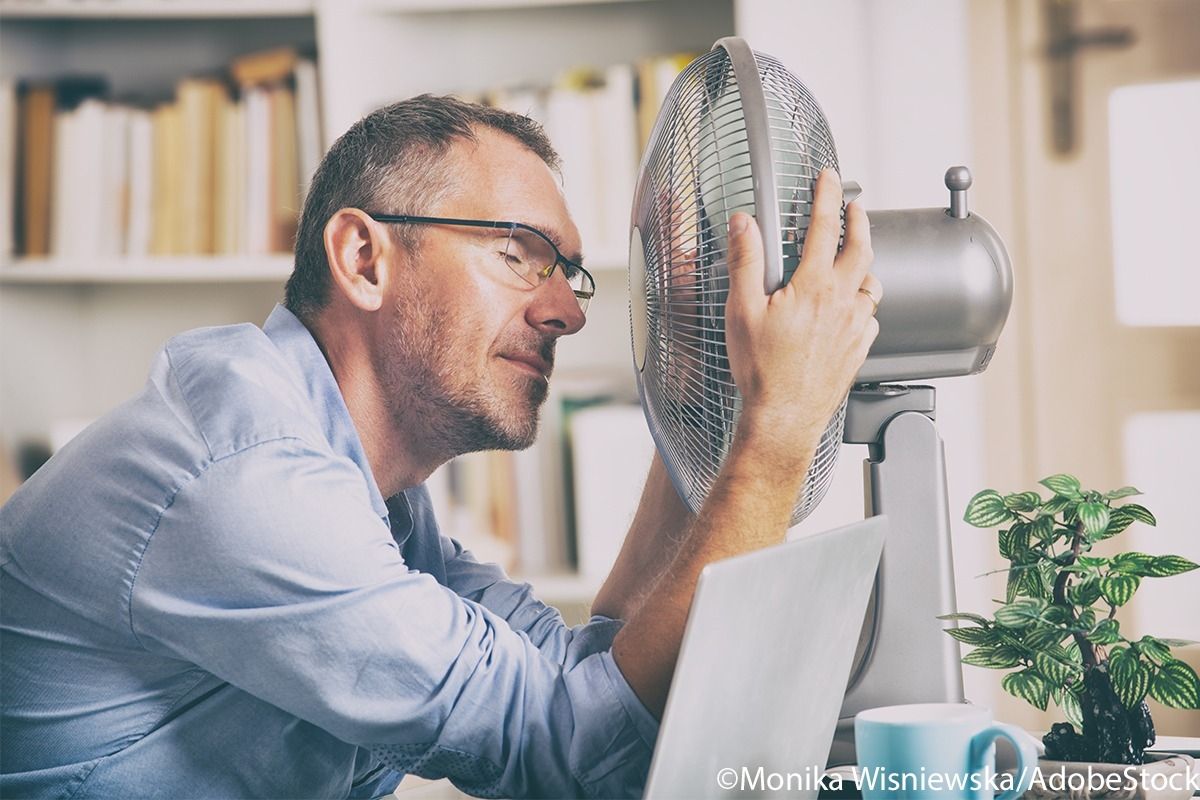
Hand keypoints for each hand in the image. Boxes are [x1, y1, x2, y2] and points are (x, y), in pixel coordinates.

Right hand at [723, 168, 879, 463]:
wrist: (784, 418)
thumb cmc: (761, 370)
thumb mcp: (741, 311)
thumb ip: (745, 261)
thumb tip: (744, 224)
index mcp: (814, 286)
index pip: (825, 227)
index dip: (827, 196)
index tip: (829, 178)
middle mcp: (842, 302)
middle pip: (861, 250)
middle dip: (859, 222)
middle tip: (855, 208)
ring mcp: (855, 327)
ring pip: (871, 285)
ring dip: (864, 265)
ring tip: (855, 259)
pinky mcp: (859, 350)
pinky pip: (871, 317)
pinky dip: (865, 303)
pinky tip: (854, 307)